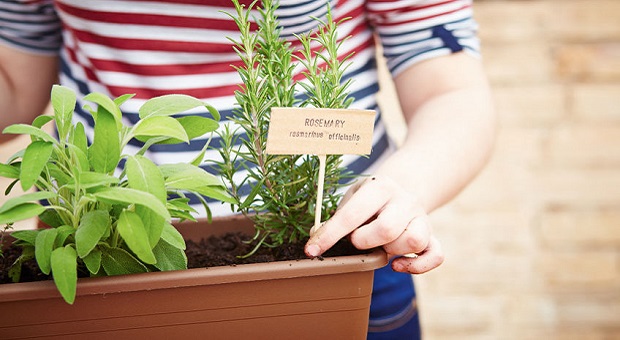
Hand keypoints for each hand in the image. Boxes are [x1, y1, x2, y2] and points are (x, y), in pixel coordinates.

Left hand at [305, 176, 443, 273]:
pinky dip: (417, 266)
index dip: (330, 235)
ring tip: (381, 246)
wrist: (406, 186)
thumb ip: (336, 217)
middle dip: (365, 241)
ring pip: (413, 241)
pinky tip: (398, 265)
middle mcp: (404, 200)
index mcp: (379, 187)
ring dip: (392, 250)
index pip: (352, 214)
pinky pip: (435, 255)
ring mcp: (421, 218)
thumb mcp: (353, 197)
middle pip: (387, 229)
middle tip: (359, 239)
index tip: (312, 250)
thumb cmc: (371, 198)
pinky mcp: (432, 234)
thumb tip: (314, 237)